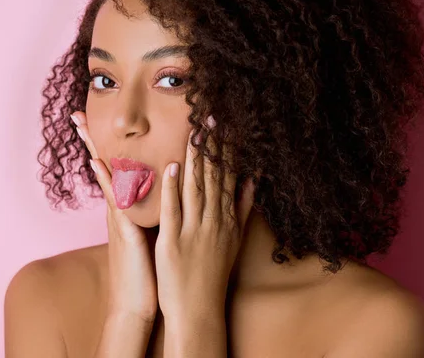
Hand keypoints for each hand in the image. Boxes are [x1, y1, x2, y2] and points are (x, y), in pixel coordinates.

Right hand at [70, 111, 157, 324]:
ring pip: (107, 178)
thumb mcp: (151, 235)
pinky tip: (96, 163)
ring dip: (96, 149)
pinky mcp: (123, 232)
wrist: (138, 303)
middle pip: (105, 168)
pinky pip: (115, 202)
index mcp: (128, 209)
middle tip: (77, 112)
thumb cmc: (147, 270)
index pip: (118, 171)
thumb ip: (152, 214)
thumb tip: (164, 196)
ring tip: (82, 124)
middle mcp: (120, 210)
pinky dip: (106, 182)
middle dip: (93, 140)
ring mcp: (118, 219)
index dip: (109, 147)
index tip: (99, 122)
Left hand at [155, 115, 255, 322]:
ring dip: (194, 159)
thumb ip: (242, 208)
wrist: (199, 309)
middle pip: (213, 177)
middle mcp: (213, 221)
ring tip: (195, 131)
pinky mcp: (172, 242)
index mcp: (226, 218)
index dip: (226, 150)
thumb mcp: (235, 239)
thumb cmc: (214, 272)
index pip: (227, 177)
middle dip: (212, 146)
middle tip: (211, 115)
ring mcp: (193, 231)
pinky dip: (172, 189)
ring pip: (195, 188)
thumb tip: (252, 180)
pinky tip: (171, 167)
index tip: (225, 124)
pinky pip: (172, 211)